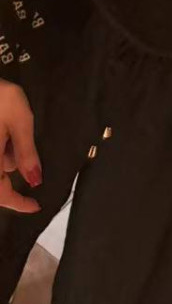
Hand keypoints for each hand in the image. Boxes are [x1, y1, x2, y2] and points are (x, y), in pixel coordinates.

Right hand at [0, 79, 41, 212]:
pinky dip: (1, 147)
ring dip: (6, 154)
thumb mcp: (20, 121)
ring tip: (11, 125)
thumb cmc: (0, 97)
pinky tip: (4, 128)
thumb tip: (35, 180)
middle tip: (20, 142)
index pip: (1, 194)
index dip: (18, 203)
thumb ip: (27, 152)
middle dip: (12, 168)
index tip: (35, 206)